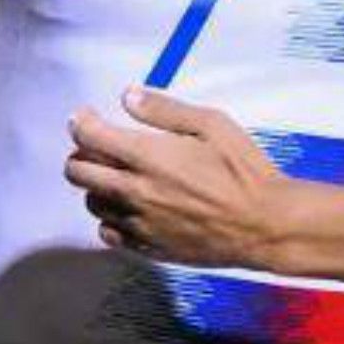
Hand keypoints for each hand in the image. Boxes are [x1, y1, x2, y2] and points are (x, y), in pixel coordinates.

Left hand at [65, 88, 287, 268]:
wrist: (265, 225)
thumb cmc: (244, 172)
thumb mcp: (212, 124)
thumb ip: (165, 110)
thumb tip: (128, 95)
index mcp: (148, 157)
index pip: (90, 137)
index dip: (81, 121)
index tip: (86, 116)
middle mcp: (135, 192)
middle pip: (78, 172)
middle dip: (80, 153)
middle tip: (97, 145)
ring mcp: (139, 224)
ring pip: (91, 203)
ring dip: (97, 185)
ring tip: (119, 175)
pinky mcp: (149, 247)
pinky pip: (109, 233)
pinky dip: (111, 217)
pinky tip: (131, 207)